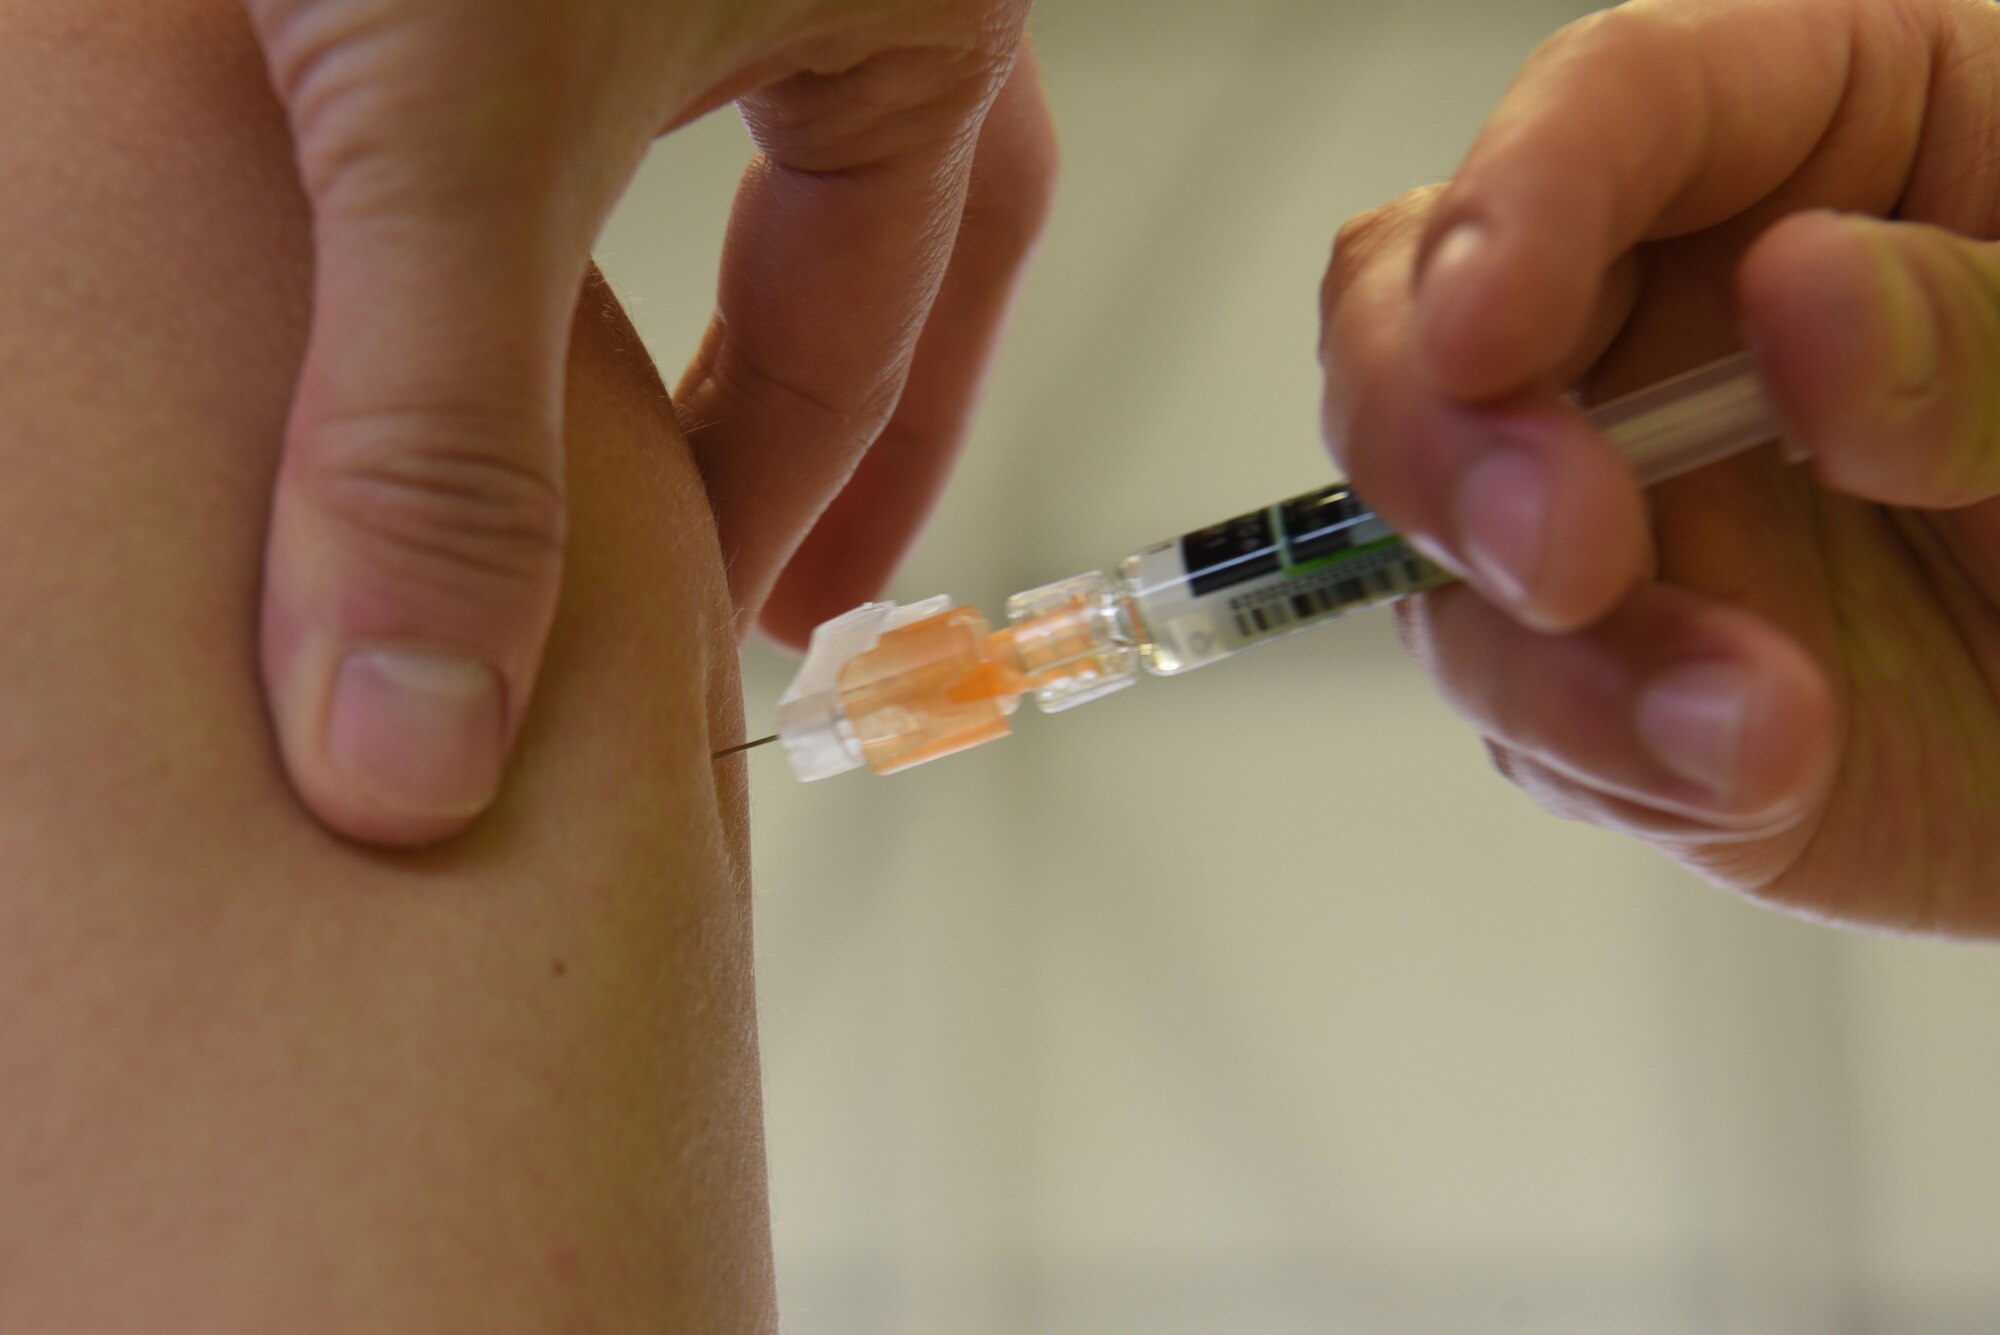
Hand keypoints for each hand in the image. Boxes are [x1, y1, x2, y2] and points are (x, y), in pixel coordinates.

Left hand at [242, 0, 1049, 843]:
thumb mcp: (451, 118)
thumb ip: (434, 423)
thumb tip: (421, 723)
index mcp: (921, 19)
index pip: (861, 354)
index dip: (778, 529)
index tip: (703, 650)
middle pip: (891, 245)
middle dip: (832, 417)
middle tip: (793, 573)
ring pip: (770, 139)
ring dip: (720, 277)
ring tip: (673, 413)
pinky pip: (643, 52)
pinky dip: (599, 156)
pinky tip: (521, 200)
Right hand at [1320, 0, 1999, 931]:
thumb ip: (1982, 327)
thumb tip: (1796, 294)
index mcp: (1817, 148)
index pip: (1616, 108)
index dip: (1517, 202)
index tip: (1490, 329)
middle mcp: (1673, 316)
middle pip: (1420, 317)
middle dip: (1443, 441)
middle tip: (1559, 550)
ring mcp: (1624, 501)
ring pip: (1438, 542)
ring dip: (1540, 647)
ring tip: (1742, 724)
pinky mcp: (1611, 670)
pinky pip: (1524, 711)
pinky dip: (1604, 753)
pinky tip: (1746, 771)